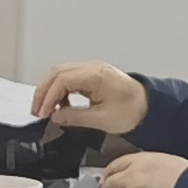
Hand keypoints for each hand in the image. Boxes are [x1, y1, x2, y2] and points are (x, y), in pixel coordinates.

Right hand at [32, 61, 149, 138]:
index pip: (62, 80)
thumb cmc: (132, 111)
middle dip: (43, 91)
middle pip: (57, 72)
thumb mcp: (103, 120)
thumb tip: (56, 117)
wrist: (150, 106)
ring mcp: (92, 70)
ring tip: (45, 110)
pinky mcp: (92, 75)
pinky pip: (69, 77)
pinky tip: (60, 105)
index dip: (48, 97)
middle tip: (37, 111)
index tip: (43, 113)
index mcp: (95, 76)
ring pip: (61, 73)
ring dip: (50, 90)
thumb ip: (76, 117)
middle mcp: (92, 68)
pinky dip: (59, 89)